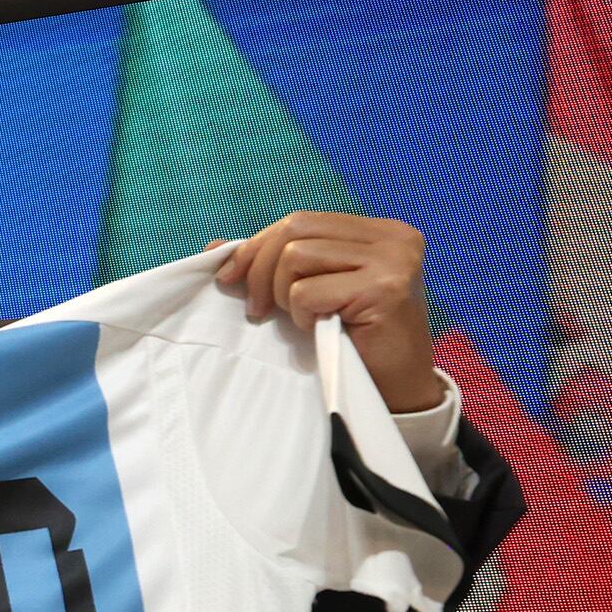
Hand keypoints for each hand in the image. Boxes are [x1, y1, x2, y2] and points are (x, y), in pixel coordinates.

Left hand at [215, 213, 445, 413]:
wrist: (396, 390)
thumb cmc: (353, 341)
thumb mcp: (318, 289)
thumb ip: (281, 261)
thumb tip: (215, 246)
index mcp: (379, 231)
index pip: (301, 221)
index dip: (257, 246)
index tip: (228, 277)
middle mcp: (392, 238)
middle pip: (295, 229)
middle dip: (260, 268)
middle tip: (257, 308)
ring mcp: (393, 261)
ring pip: (296, 255)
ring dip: (284, 295)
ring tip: (303, 319)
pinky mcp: (383, 289)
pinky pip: (307, 291)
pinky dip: (301, 314)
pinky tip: (320, 329)